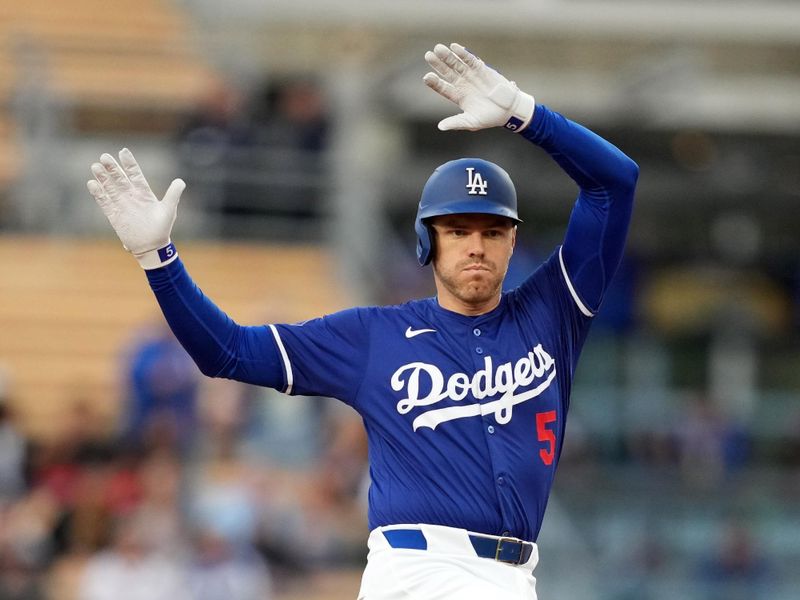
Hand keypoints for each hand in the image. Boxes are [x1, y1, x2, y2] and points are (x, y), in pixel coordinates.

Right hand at [88, 149, 183, 268]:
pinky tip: (92, 184)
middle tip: (104, 157)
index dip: (129, 163)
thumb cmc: (162, 229)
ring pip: (110, 188)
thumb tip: (181, 181)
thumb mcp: (169, 210)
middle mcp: (131, 196)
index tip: (123, 151)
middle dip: (112, 168)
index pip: (135, 174)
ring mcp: (122, 205)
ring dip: (103, 178)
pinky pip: (104, 202)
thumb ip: (173, 195)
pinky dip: (98, 194)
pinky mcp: (114, 215)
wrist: (152, 246)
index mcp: (144, 193)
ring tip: (95, 167)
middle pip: (119, 178)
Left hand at [423, 43, 534, 131]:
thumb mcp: (471, 122)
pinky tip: (454, 47)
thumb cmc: (489, 118)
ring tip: (438, 48)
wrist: (508, 109)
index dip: (434, 82)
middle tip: (428, 55)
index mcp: (458, 96)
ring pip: (456, 64)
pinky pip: (470, 60)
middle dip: (437, 64)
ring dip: (447, 56)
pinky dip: (462, 53)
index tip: (426, 77)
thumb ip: (456, 123)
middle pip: (447, 72)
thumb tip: (440, 127)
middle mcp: (462, 84)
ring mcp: (471, 75)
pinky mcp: (482, 69)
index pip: (442, 87)